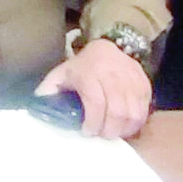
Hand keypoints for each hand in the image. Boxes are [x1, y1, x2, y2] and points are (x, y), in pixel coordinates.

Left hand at [35, 39, 152, 139]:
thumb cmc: (82, 66)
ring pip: (133, 113)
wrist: (111, 46)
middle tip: (101, 135)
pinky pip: (144, 110)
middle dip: (108, 130)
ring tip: (113, 133)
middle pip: (117, 111)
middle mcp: (113, 76)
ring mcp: (131, 80)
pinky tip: (125, 126)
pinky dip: (136, 123)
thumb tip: (37, 107)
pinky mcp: (144, 85)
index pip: (96, 102)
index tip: (86, 132)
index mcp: (89, 74)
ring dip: (123, 129)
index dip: (93, 122)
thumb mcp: (61, 73)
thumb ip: (48, 90)